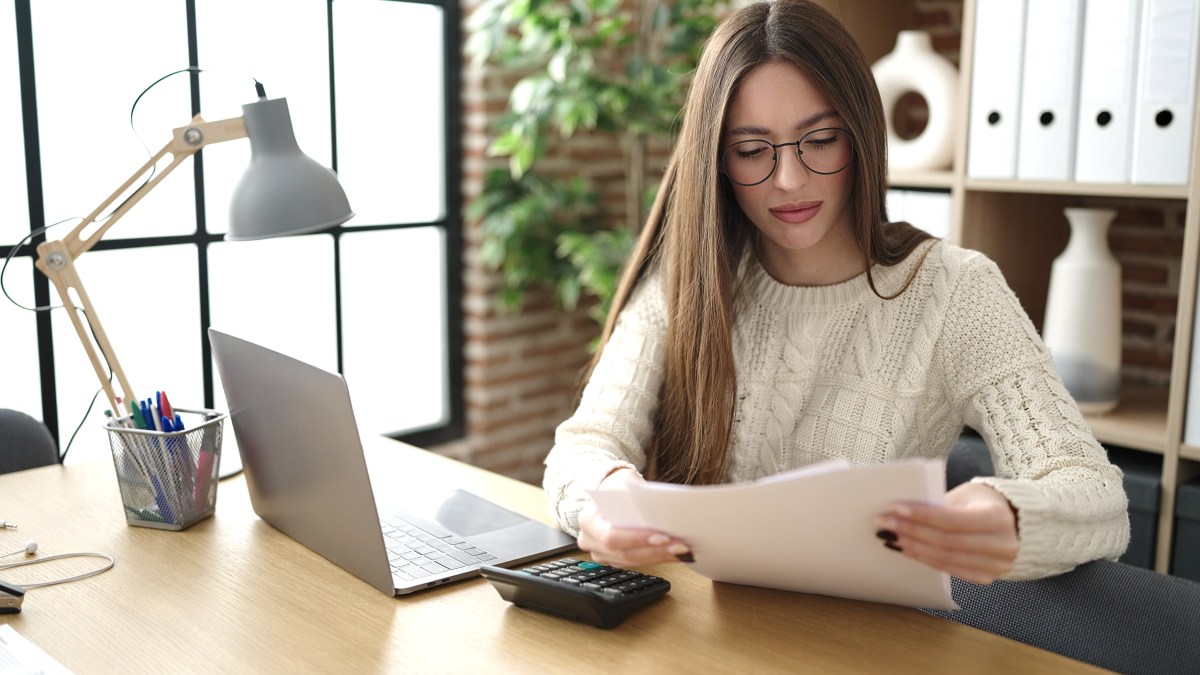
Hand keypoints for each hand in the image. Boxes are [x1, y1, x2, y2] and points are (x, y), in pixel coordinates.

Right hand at [576, 469, 691, 567]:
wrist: (609, 492)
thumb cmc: (617, 486)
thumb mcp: (623, 482)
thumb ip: (634, 496)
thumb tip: (658, 508)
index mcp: (588, 521)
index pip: (611, 536)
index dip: (637, 539)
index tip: (662, 536)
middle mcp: (589, 541)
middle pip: (624, 553)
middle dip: (654, 551)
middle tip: (680, 546)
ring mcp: (600, 553)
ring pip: (632, 561)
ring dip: (659, 557)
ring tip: (682, 550)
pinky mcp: (614, 559)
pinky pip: (636, 563)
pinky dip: (657, 558)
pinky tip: (675, 554)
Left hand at [875, 483, 1018, 584]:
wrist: (1011, 521)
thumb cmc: (981, 502)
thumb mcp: (965, 495)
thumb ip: (940, 504)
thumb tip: (902, 512)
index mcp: (997, 518)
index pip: (952, 520)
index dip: (921, 516)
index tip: (894, 509)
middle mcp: (1002, 545)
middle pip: (946, 541)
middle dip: (911, 532)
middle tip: (884, 524)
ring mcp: (996, 565)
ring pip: (946, 558)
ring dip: (913, 548)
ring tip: (890, 537)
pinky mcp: (986, 577)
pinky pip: (950, 570)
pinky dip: (925, 560)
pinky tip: (907, 550)